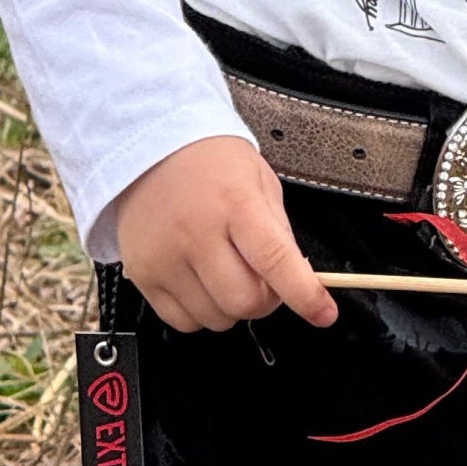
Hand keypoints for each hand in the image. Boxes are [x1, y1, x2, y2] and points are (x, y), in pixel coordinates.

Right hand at [114, 136, 337, 334]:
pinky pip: (183, 321)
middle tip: (264, 279)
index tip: (324, 312)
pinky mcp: (142, 274)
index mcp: (235, 202)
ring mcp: (166, 257)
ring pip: (216, 318)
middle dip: (266, 299)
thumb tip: (299, 279)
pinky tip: (201, 281)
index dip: (305, 295)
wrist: (150, 143)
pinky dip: (201, 311)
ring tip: (227, 271)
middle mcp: (197, 232)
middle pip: (246, 301)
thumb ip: (279, 231)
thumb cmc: (209, 159)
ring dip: (232, 307)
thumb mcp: (258, 180)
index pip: (276, 261)